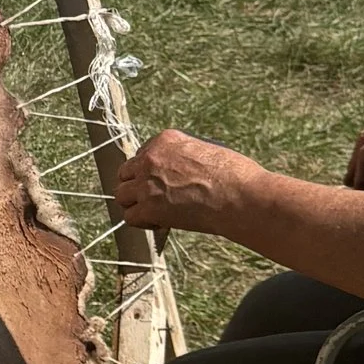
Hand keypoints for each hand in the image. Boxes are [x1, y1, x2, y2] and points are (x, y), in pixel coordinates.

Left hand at [113, 127, 259, 242]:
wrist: (242, 197)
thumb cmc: (236, 176)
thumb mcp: (207, 149)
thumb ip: (184, 156)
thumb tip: (178, 170)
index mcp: (165, 140)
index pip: (142, 155)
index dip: (151, 172)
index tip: (164, 183)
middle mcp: (150, 158)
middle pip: (126, 173)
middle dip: (137, 186)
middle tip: (154, 199)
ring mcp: (147, 183)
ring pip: (121, 195)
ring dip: (135, 204)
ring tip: (155, 213)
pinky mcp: (149, 208)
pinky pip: (130, 217)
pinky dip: (142, 222)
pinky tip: (161, 224)